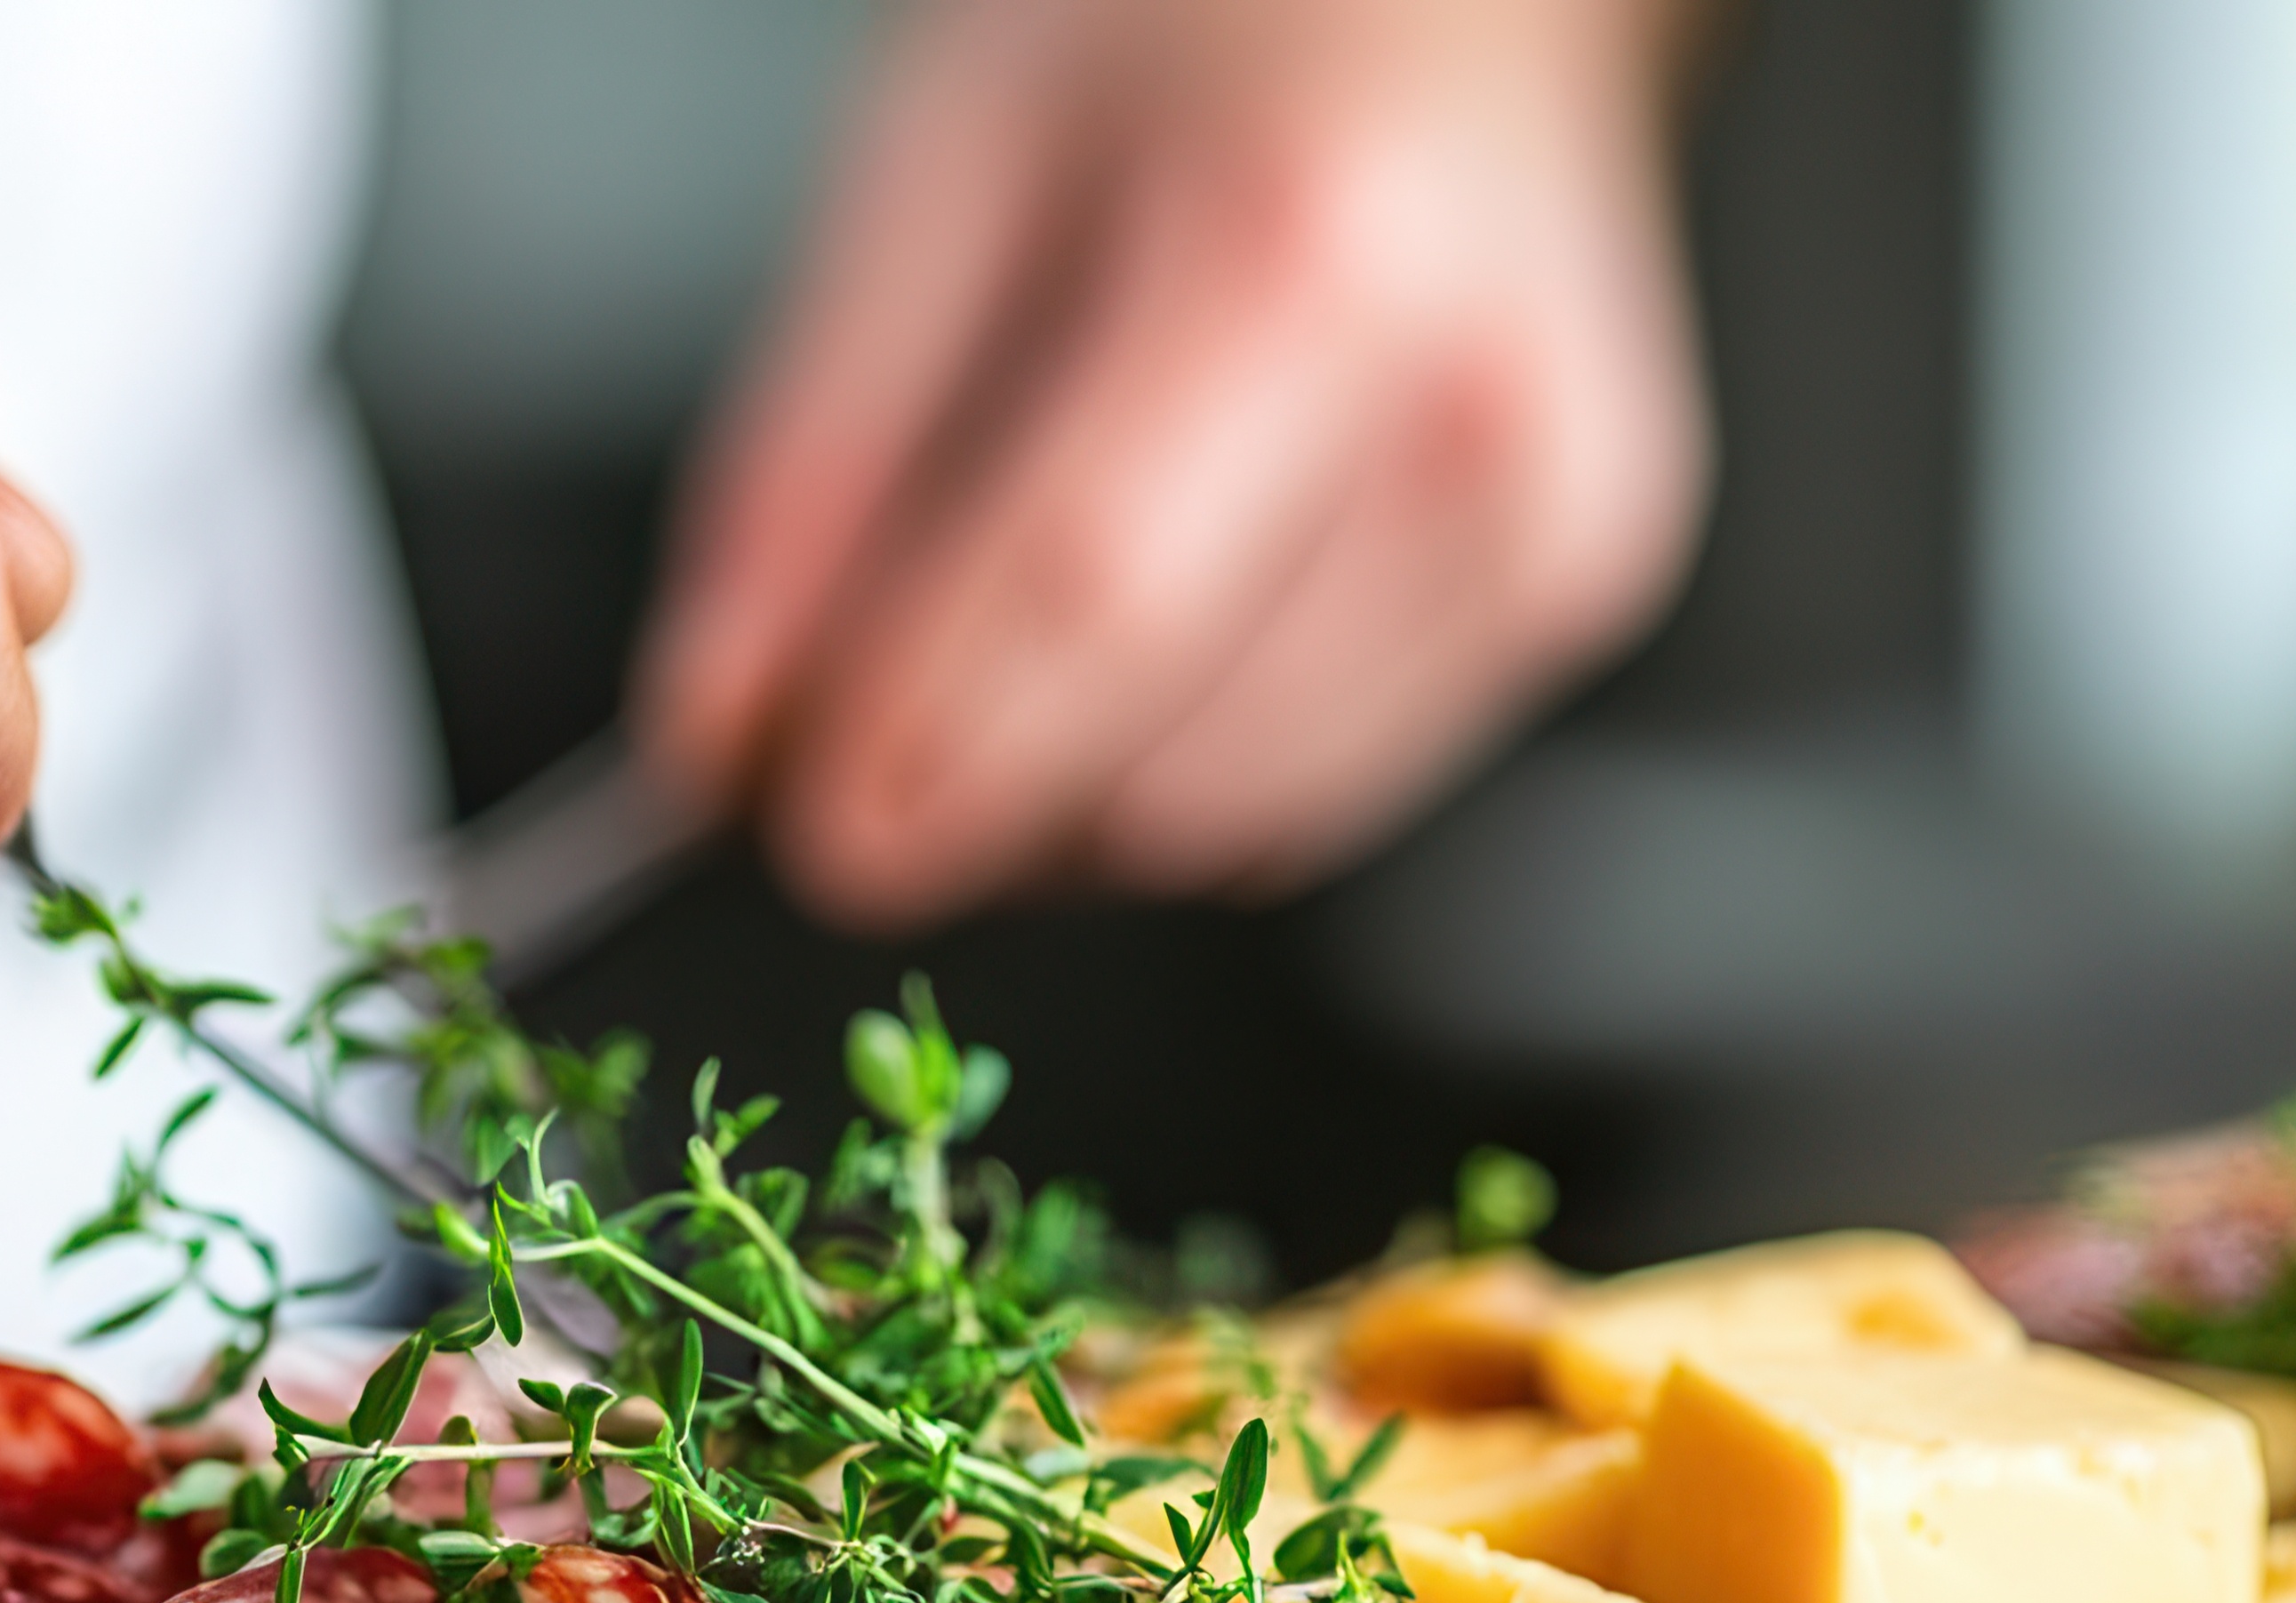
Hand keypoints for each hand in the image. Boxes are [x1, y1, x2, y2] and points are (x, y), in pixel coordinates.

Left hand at [638, 0, 1711, 928]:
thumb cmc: (1202, 29)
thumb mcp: (939, 168)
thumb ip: (811, 465)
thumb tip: (714, 729)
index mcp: (1308, 261)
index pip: (1085, 603)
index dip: (914, 752)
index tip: (786, 818)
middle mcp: (1476, 411)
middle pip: (1165, 764)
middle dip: (970, 804)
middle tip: (856, 733)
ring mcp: (1553, 514)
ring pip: (1234, 830)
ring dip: (1068, 811)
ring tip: (1012, 638)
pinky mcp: (1580, 583)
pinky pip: (1321, 802)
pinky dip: (1186, 774)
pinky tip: (1160, 622)